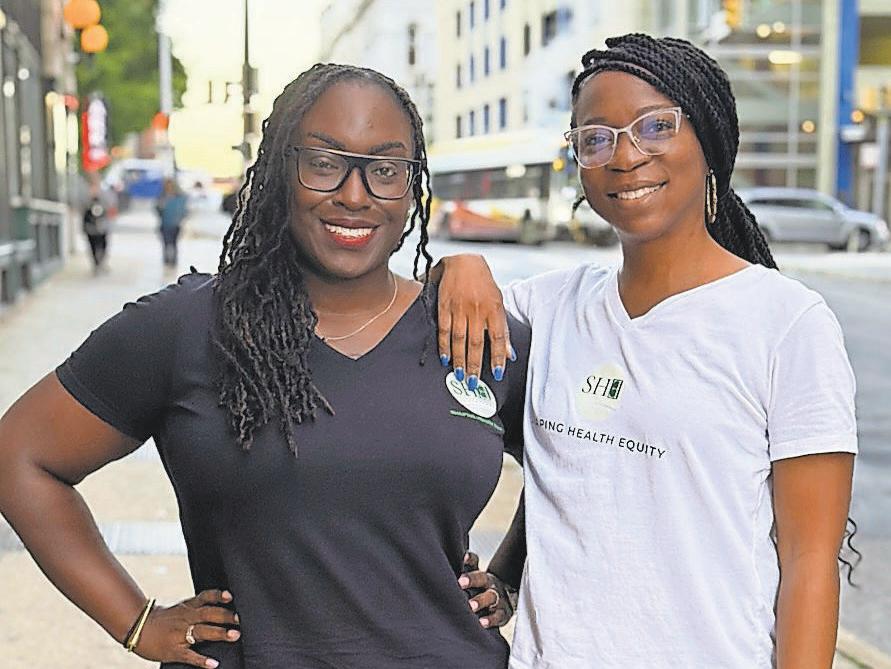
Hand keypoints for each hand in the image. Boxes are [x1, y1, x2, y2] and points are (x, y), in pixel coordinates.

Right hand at [132, 589, 239, 668]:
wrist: (138, 628)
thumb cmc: (163, 619)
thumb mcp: (180, 608)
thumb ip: (198, 607)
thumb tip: (220, 606)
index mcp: (188, 607)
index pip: (205, 597)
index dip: (217, 596)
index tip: (230, 596)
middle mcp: (186, 618)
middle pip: (208, 614)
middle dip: (225, 615)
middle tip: (241, 618)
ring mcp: (180, 634)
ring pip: (202, 632)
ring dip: (219, 633)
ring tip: (235, 636)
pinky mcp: (174, 651)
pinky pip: (189, 655)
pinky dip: (202, 660)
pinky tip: (213, 664)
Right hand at [436, 255, 513, 387]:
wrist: (464, 262)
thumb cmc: (484, 284)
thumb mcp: (498, 303)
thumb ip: (503, 329)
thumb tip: (510, 355)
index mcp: (494, 308)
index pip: (497, 338)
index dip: (497, 357)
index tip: (496, 373)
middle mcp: (477, 309)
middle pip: (476, 342)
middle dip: (474, 365)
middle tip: (473, 383)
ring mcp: (459, 308)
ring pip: (459, 339)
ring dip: (459, 359)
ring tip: (460, 375)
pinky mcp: (444, 306)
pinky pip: (444, 329)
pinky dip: (444, 345)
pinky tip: (445, 358)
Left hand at [458, 552, 517, 628]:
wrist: (506, 602)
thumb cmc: (483, 592)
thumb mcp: (475, 581)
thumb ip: (463, 574)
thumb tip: (447, 564)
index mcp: (481, 575)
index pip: (475, 563)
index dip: (469, 559)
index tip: (463, 558)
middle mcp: (490, 584)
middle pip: (482, 578)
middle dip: (472, 580)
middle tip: (460, 582)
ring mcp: (498, 598)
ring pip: (491, 597)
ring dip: (480, 601)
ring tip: (471, 605)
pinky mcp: (504, 613)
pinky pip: (498, 616)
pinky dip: (491, 619)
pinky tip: (482, 622)